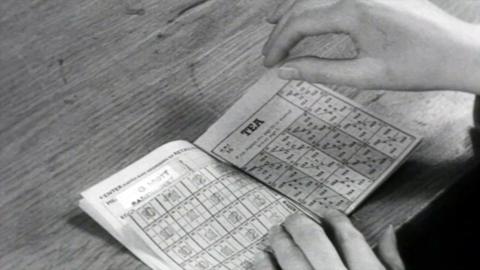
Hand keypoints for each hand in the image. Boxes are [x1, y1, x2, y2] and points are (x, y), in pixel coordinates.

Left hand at [253, 211, 404, 269]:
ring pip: (288, 260)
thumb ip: (393, 263)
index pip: (349, 237)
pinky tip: (260, 259)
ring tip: (273, 235)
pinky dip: (262, 267)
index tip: (326, 212)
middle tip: (292, 218)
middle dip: (299, 224)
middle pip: (314, 242)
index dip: (335, 219)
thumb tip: (390, 230)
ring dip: (277, 243)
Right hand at [263, 0, 479, 92]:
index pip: (301, 22)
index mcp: (355, 11)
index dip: (279, 43)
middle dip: (281, 28)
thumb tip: (286, 71)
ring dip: (294, 8)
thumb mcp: (365, 75)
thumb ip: (320, 71)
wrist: (458, 53)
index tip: (269, 62)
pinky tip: (308, 9)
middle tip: (268, 51)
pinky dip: (316, 2)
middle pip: (304, 4)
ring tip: (273, 21)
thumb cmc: (419, 65)